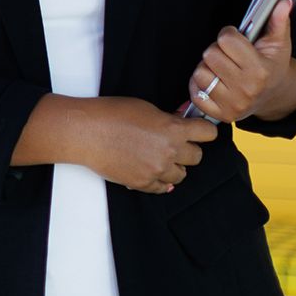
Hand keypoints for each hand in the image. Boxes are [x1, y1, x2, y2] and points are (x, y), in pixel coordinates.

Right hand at [74, 96, 217, 193]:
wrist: (88, 132)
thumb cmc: (113, 113)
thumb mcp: (146, 108)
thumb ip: (168, 118)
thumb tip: (181, 121)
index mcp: (173, 130)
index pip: (207, 134)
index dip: (204, 131)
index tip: (201, 131)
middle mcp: (170, 152)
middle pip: (197, 157)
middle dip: (188, 149)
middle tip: (175, 143)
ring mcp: (157, 171)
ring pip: (181, 175)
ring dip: (174, 166)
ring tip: (158, 156)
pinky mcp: (143, 184)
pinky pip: (162, 188)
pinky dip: (158, 179)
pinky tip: (148, 167)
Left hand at [188, 0, 295, 122]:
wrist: (274, 96)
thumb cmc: (273, 66)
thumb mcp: (278, 43)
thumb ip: (278, 20)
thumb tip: (283, 2)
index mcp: (259, 70)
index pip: (226, 40)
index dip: (229, 34)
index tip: (236, 38)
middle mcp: (246, 90)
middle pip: (210, 54)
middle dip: (217, 50)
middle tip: (229, 54)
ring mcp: (232, 105)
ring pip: (200, 73)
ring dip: (207, 67)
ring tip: (222, 68)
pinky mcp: (220, 115)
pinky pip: (196, 93)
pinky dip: (199, 86)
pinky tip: (214, 81)